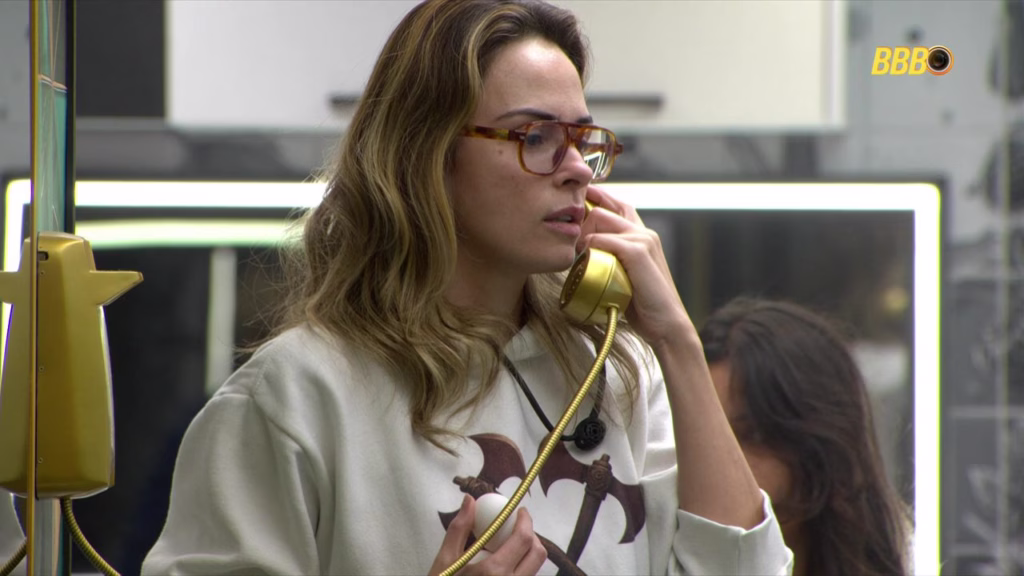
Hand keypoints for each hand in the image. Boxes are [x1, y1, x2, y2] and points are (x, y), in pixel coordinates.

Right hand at [428, 495, 547, 575]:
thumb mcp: (445, 561)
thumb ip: (459, 528)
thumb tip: (470, 500)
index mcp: (494, 572)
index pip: (524, 539)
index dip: (526, 520)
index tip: (519, 511)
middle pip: (538, 554)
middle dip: (531, 536)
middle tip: (515, 528)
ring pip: (534, 570)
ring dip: (527, 553)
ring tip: (507, 548)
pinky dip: (521, 569)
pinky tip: (503, 567)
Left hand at [578, 186, 696, 348]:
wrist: (666, 324)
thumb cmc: (643, 304)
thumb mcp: (626, 275)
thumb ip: (613, 260)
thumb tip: (586, 255)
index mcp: (643, 236)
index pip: (617, 204)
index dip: (597, 199)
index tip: (579, 200)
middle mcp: (644, 232)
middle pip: (603, 209)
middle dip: (582, 223)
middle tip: (574, 247)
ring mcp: (643, 239)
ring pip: (600, 219)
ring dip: (583, 236)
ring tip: (580, 257)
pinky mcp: (638, 251)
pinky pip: (602, 239)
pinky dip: (590, 248)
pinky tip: (587, 262)